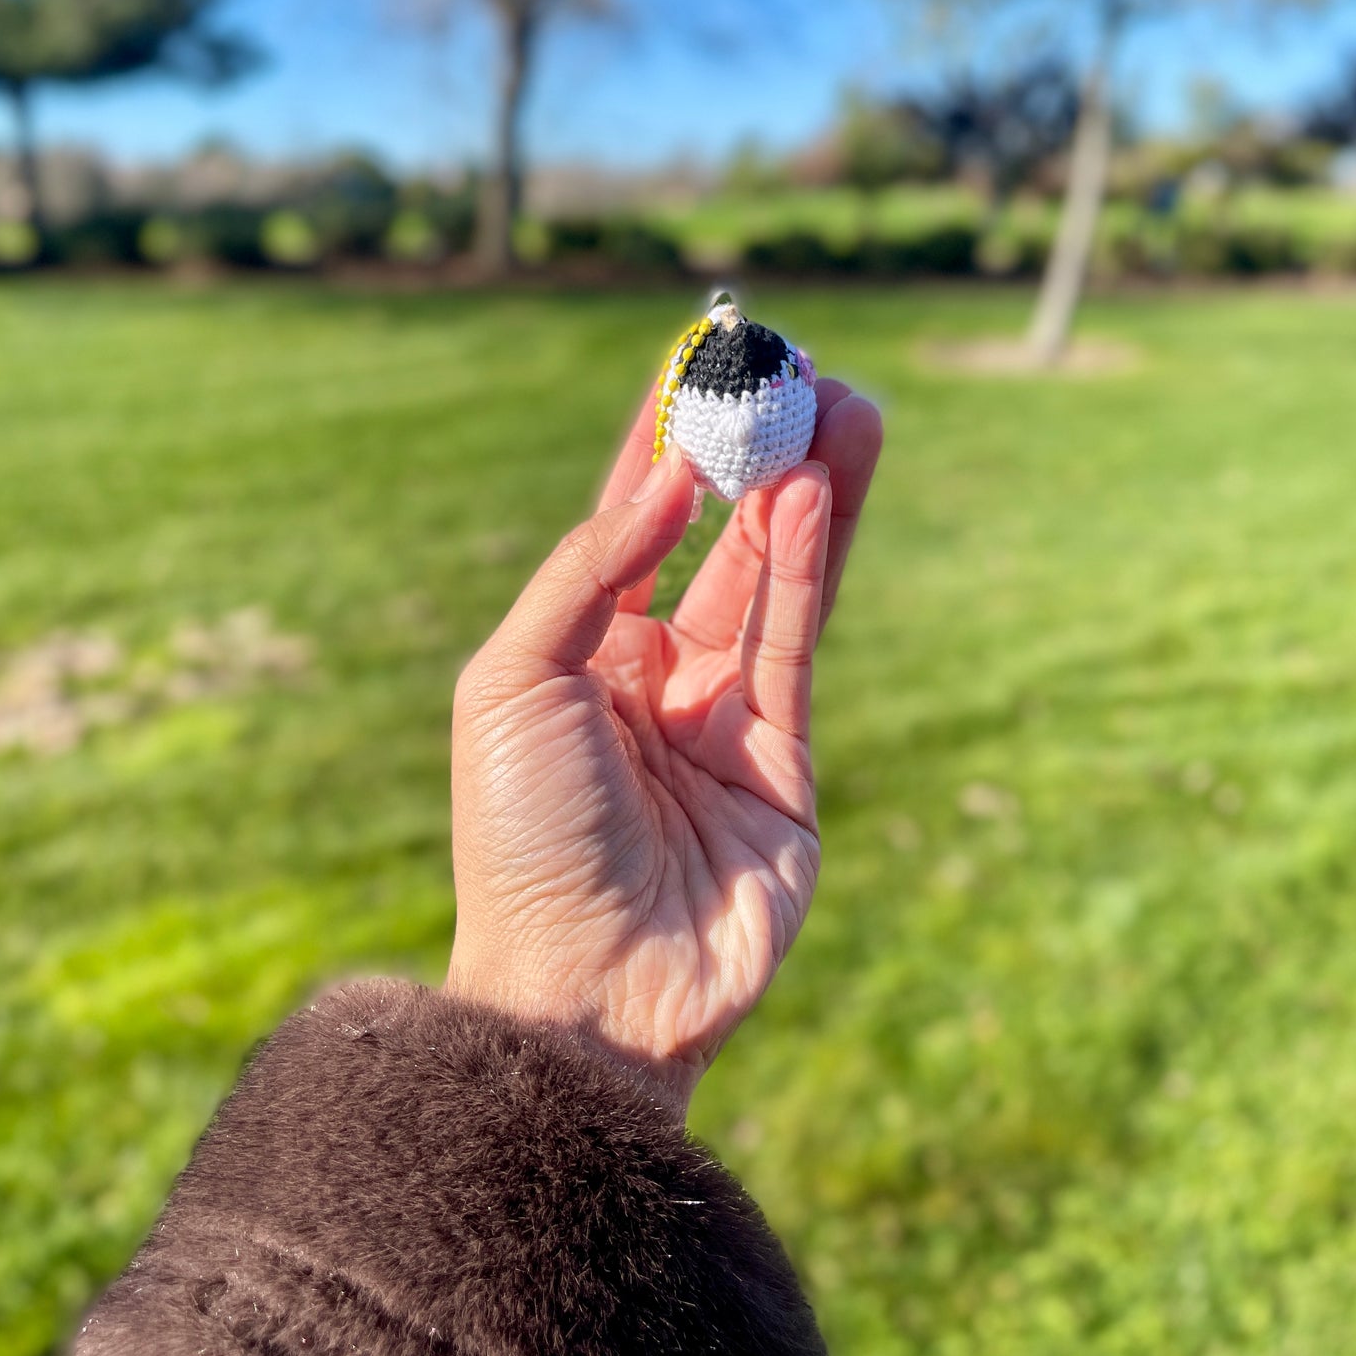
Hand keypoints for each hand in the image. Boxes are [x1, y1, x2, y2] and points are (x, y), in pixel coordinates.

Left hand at [446, 376, 882, 1116]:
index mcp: (577, 657)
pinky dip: (809, 561)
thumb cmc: (521, 837)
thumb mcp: (513, 680)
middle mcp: (654, 678)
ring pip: (776, 579)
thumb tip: (663, 476)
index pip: (632, 525)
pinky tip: (816, 489)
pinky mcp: (787, 763)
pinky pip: (797, 640)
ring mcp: (725, 720)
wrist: (580, 990)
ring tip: (841, 403)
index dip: (667, 446)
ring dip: (808, 491)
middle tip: (798, 371)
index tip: (702, 365)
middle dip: (757, 457)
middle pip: (718, 540)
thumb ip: (590, 572)